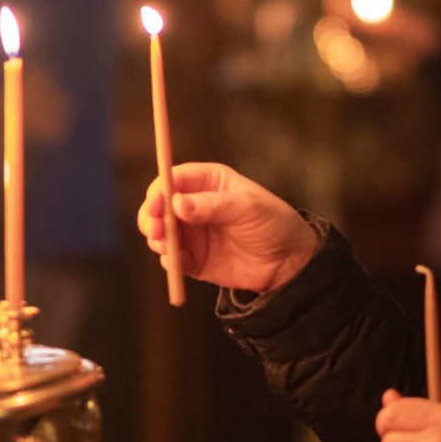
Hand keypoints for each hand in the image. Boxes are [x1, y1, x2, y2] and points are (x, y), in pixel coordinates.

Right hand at [136, 162, 317, 293]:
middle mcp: (194, 205)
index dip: (160, 190)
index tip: (156, 204)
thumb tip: (177, 203)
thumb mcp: (247, 207)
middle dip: (152, 216)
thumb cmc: (273, 223)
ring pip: (161, 233)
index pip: (174, 179)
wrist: (289, 262)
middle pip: (159, 206)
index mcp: (209, 182)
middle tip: (157, 229)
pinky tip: (178, 262)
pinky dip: (169, 261)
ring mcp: (193, 233)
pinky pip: (172, 259)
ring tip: (166, 246)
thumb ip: (212, 205)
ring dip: (157, 239)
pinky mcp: (194, 259)